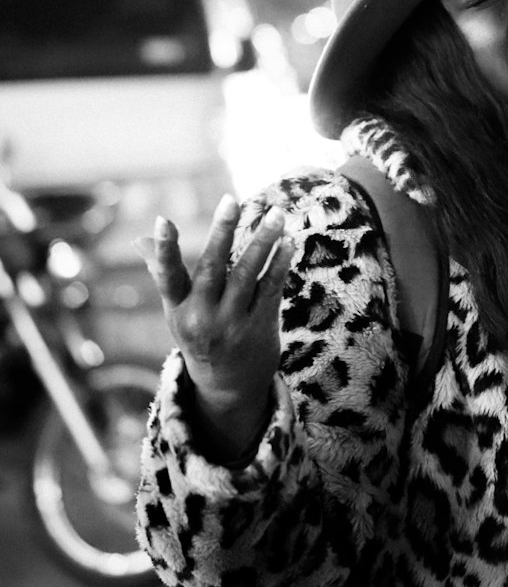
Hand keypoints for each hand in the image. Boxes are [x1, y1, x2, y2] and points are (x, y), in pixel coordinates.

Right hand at [136, 195, 293, 458]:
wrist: (227, 387)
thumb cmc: (199, 334)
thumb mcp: (177, 310)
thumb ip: (164, 273)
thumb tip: (139, 239)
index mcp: (177, 309)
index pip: (168, 277)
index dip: (164, 250)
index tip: (162, 220)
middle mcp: (201, 317)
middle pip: (213, 268)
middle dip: (222, 232)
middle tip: (231, 199)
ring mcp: (231, 324)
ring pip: (247, 274)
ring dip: (263, 241)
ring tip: (277, 213)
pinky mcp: (259, 327)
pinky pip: (271, 289)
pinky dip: (280, 263)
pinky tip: (288, 241)